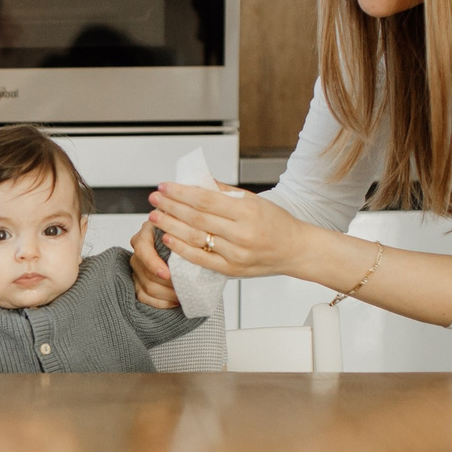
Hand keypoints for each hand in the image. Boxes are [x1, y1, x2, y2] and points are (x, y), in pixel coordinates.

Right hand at [125, 222, 179, 308]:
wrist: (185, 243)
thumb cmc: (185, 234)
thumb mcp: (186, 227)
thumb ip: (185, 233)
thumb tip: (193, 243)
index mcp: (147, 234)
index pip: (143, 250)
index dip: (153, 264)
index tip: (167, 274)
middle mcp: (139, 251)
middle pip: (146, 273)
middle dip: (167, 283)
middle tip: (186, 287)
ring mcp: (137, 268)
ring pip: (147, 288)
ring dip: (167, 294)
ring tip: (184, 294)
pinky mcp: (138, 282)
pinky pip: (145, 298)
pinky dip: (162, 302)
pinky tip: (176, 301)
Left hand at [147, 181, 307, 279]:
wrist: (297, 250)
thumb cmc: (277, 223)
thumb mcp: (255, 201)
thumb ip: (225, 192)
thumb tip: (197, 180)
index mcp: (247, 211)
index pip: (205, 200)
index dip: (181, 193)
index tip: (164, 187)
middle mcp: (242, 233)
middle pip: (196, 218)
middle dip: (171, 207)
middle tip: (154, 200)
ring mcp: (236, 254)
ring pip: (195, 239)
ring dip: (171, 227)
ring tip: (156, 217)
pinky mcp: (232, 270)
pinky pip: (201, 260)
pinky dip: (182, 249)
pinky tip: (168, 239)